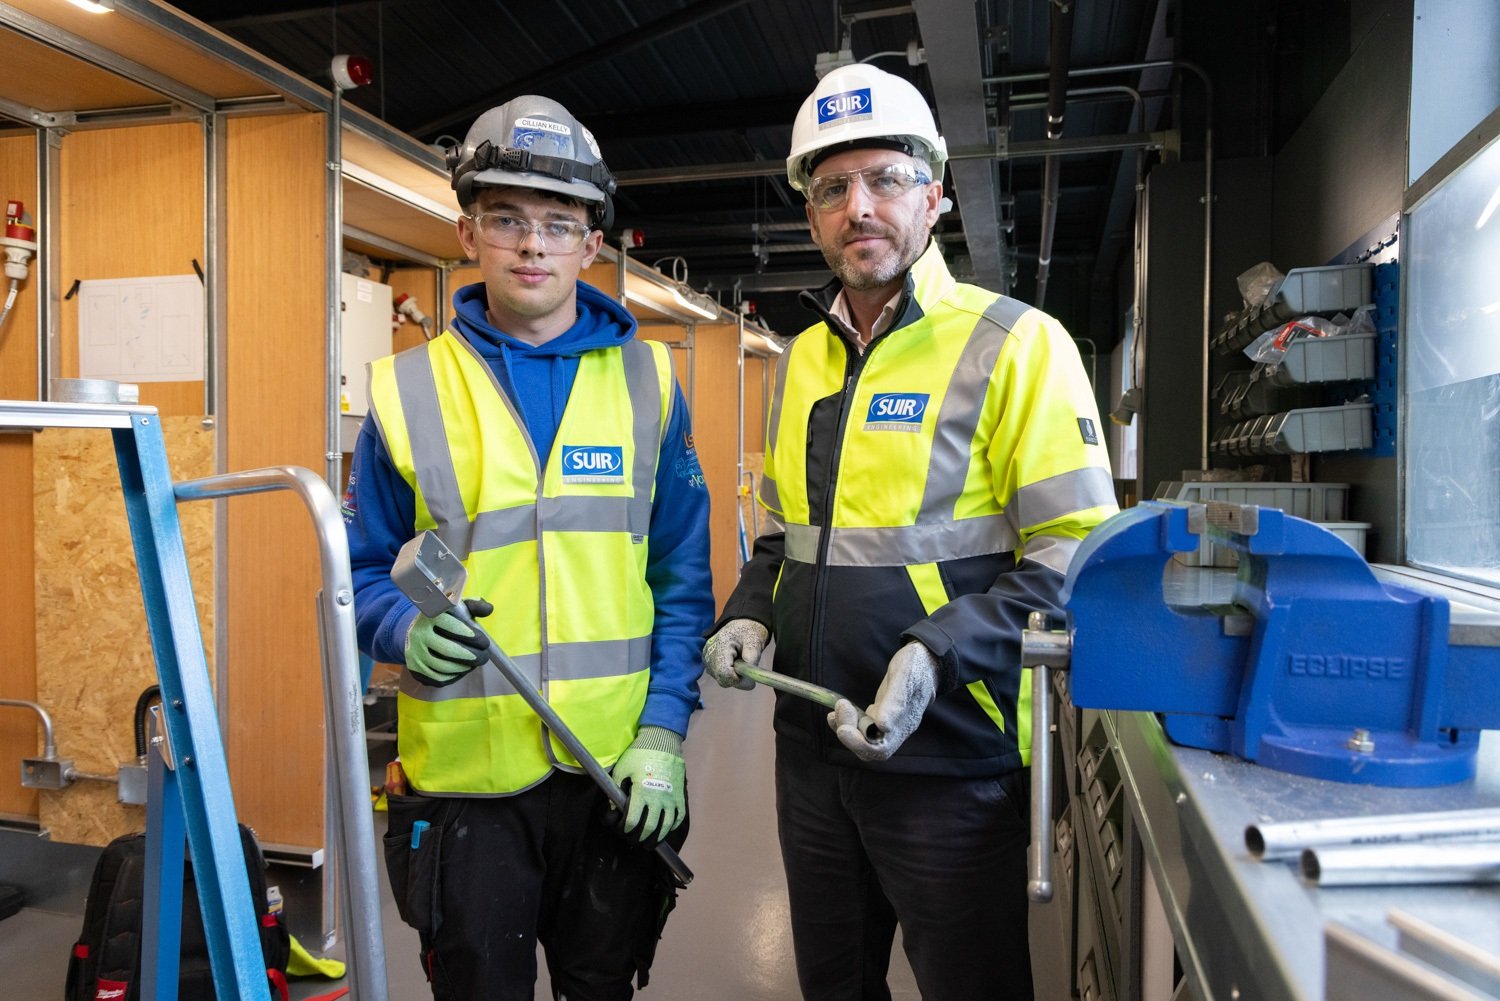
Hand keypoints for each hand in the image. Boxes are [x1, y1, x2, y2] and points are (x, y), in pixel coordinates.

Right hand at [404, 597, 494, 685]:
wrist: (419, 632)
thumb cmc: (446, 619)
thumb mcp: (458, 608)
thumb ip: (475, 606)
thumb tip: (488, 609)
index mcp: (430, 615)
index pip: (452, 627)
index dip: (472, 637)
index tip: (485, 643)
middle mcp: (418, 633)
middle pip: (449, 650)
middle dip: (473, 656)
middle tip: (485, 657)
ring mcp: (414, 652)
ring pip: (445, 667)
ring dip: (465, 667)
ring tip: (475, 662)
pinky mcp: (415, 669)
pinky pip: (439, 678)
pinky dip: (455, 676)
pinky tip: (462, 669)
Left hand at [611, 726, 685, 844]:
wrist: (662, 742)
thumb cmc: (639, 755)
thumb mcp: (621, 770)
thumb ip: (615, 792)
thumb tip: (613, 811)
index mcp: (641, 793)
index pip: (632, 821)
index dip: (625, 829)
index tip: (622, 829)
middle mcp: (658, 799)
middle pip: (649, 828)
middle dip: (639, 838)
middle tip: (633, 841)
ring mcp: (671, 799)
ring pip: (665, 827)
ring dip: (656, 838)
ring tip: (649, 843)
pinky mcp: (680, 796)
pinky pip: (678, 817)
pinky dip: (671, 827)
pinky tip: (665, 830)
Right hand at [702, 618, 768, 689]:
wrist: (740, 625)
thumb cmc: (748, 632)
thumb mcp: (755, 642)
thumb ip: (752, 659)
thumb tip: (748, 678)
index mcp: (720, 645)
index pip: (724, 672)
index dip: (737, 678)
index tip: (748, 675)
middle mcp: (709, 653)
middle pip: (721, 679)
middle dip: (737, 678)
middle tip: (746, 669)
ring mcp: (706, 658)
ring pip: (720, 679)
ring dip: (733, 677)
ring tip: (740, 663)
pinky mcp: (707, 662)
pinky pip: (718, 676)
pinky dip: (728, 674)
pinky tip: (733, 664)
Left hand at [829, 642, 937, 761]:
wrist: (925, 661)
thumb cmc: (916, 667)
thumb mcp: (905, 677)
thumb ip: (895, 702)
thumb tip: (883, 726)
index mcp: (905, 724)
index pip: (881, 749)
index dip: (859, 743)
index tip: (843, 728)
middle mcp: (896, 729)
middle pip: (870, 749)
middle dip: (850, 736)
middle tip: (841, 709)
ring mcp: (888, 724)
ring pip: (863, 740)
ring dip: (846, 728)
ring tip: (836, 710)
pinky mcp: (881, 715)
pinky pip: (862, 728)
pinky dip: (846, 722)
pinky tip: (837, 711)